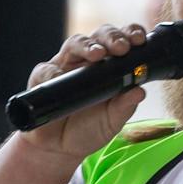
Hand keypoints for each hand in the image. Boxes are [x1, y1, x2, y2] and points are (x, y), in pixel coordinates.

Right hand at [19, 24, 150, 159]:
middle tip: (122, 47)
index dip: (130, 35)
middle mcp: (87, 61)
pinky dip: (53, 73)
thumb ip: (124, 107)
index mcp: (109, 66)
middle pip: (99, 36)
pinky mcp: (42, 79)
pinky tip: (60, 77)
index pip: (122, 41)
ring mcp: (64, 67)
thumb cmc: (89, 129)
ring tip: (97, 54)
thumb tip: (140, 91)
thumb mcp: (112, 121)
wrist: (60, 148)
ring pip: (74, 44)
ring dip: (86, 45)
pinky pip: (46, 70)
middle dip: (111, 37)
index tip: (139, 40)